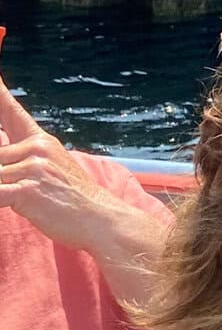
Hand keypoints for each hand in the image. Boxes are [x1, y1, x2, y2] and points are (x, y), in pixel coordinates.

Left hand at [0, 73, 116, 250]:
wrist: (104, 222)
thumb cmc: (74, 200)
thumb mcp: (50, 170)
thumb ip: (21, 155)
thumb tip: (5, 151)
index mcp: (38, 140)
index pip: (7, 107)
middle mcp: (36, 146)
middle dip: (0, 171)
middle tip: (17, 179)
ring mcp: (34, 166)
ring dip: (3, 187)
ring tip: (27, 198)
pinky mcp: (30, 188)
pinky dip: (1, 200)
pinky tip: (21, 202)